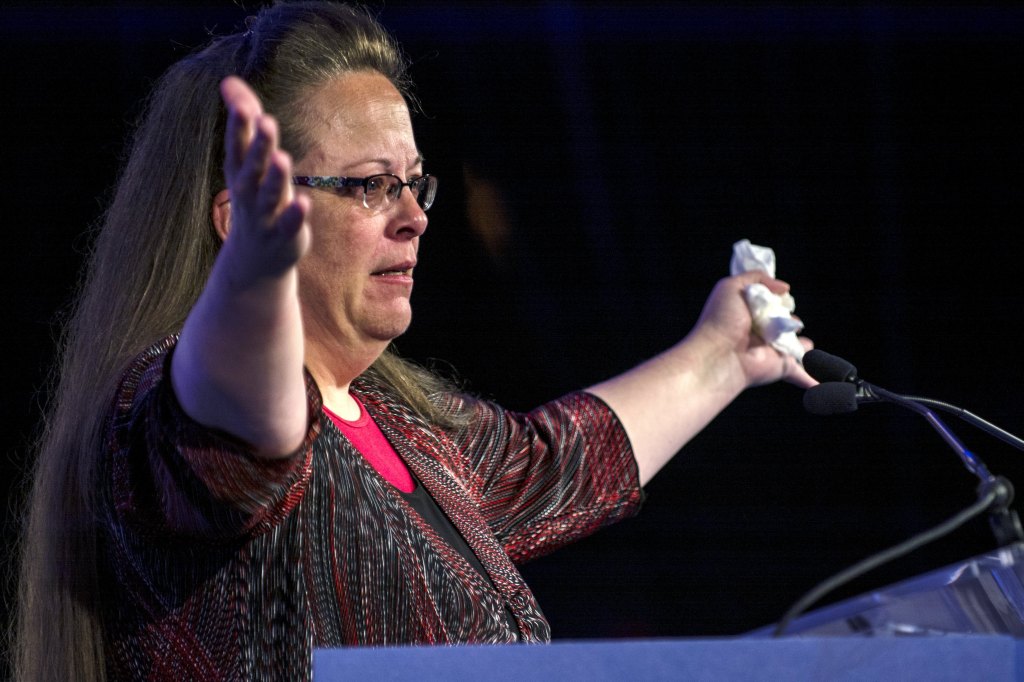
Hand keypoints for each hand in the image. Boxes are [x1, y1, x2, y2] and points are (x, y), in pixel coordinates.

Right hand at [218, 76, 309, 285]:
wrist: (254, 260)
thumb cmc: (253, 198)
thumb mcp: (246, 161)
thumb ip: (243, 120)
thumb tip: (229, 80)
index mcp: (240, 173)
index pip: (237, 146)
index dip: (239, 127)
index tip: (243, 104)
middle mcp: (249, 194)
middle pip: (253, 168)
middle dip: (259, 146)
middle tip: (266, 121)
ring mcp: (266, 217)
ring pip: (270, 195)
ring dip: (275, 178)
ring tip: (282, 157)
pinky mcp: (285, 236)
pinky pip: (289, 225)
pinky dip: (295, 215)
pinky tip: (304, 202)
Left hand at [692, 270, 815, 388]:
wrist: (719, 355)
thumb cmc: (721, 320)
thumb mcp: (732, 286)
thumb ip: (757, 277)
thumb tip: (785, 288)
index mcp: (747, 312)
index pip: (770, 301)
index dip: (777, 297)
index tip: (781, 295)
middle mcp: (759, 330)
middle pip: (785, 320)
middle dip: (791, 317)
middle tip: (786, 317)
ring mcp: (772, 349)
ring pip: (796, 343)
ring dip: (804, 343)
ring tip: (806, 343)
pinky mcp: (781, 366)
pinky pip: (801, 371)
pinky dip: (812, 377)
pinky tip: (821, 380)